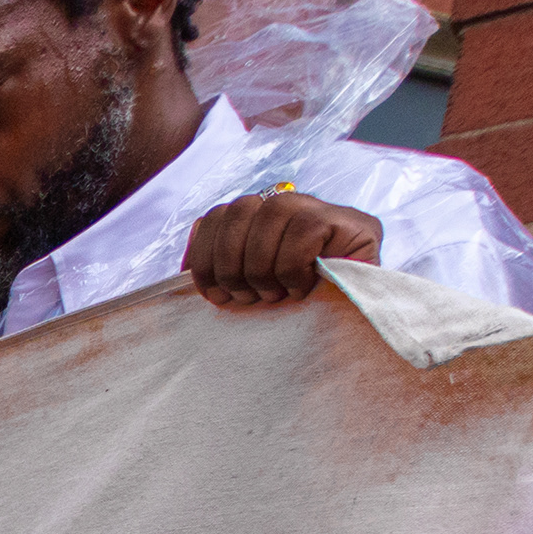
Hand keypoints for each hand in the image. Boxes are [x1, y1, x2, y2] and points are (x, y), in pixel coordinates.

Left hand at [187, 189, 384, 306]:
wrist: (349, 329)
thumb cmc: (289, 314)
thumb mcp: (243, 293)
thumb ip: (215, 274)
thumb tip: (182, 269)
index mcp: (257, 218)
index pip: (216, 216)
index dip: (205, 256)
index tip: (214, 294)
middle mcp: (287, 204)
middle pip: (237, 211)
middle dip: (232, 265)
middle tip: (248, 297)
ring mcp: (320, 208)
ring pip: (270, 216)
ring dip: (263, 268)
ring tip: (275, 295)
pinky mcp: (350, 221)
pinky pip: (303, 231)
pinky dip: (293, 267)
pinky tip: (301, 289)